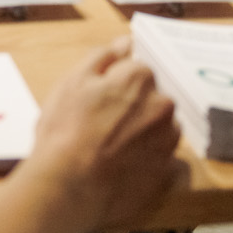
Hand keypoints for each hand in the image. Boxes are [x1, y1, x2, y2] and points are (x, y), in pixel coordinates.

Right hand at [22, 37, 184, 232]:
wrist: (68, 189)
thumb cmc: (64, 131)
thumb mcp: (73, 82)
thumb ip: (104, 57)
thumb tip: (126, 43)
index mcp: (141, 78)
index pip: (137, 70)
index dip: (116, 84)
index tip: (99, 100)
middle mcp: (163, 105)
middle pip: (152, 98)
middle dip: (134, 106)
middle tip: (102, 125)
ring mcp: (168, 141)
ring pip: (159, 127)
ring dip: (144, 131)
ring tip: (112, 149)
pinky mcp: (167, 172)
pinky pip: (161, 157)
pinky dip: (148, 158)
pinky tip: (124, 166)